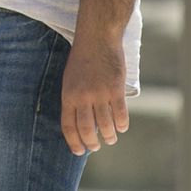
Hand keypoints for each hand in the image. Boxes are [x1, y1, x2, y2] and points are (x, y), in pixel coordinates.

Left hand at [60, 35, 128, 155]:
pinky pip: (120, 115)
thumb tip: (79, 122)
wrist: (96, 38)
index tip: (79, 151)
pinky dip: (122, 125)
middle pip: (87, 129)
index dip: (74, 142)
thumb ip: (74, 99)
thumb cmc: (82, 59)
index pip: (68, 126)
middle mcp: (82, 97)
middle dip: (92, 143)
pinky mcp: (116, 90)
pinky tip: (121, 127)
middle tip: (97, 146)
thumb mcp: (70, 79)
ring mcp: (99, 94)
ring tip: (111, 138)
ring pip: (105, 125)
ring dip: (109, 136)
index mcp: (68, 94)